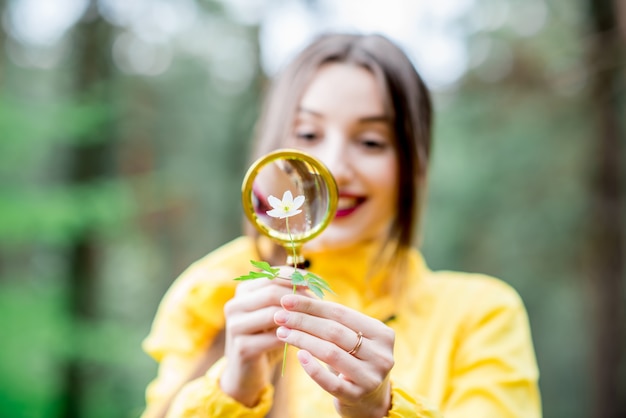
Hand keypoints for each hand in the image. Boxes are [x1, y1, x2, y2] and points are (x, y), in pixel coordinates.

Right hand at [221, 270, 308, 406]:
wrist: (246, 374)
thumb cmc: (267, 338)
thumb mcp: (276, 313)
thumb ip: (288, 295)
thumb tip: (313, 279)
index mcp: (243, 291)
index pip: (272, 275)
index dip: (297, 277)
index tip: (318, 283)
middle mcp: (234, 305)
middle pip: (272, 293)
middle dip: (299, 298)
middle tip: (321, 305)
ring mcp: (235, 326)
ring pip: (273, 314)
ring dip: (299, 317)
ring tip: (318, 321)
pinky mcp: (241, 347)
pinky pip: (274, 338)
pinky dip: (294, 337)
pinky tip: (309, 339)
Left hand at [274, 294, 394, 417]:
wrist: (369, 399)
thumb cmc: (354, 359)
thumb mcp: (351, 338)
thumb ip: (332, 321)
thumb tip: (295, 299)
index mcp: (381, 332)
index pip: (341, 313)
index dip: (311, 305)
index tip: (286, 299)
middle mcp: (380, 354)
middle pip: (334, 331)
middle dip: (303, 321)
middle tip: (279, 316)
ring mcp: (371, 377)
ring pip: (330, 353)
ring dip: (302, 340)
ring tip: (282, 332)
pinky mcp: (357, 396)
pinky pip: (330, 382)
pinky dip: (313, 368)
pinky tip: (299, 356)